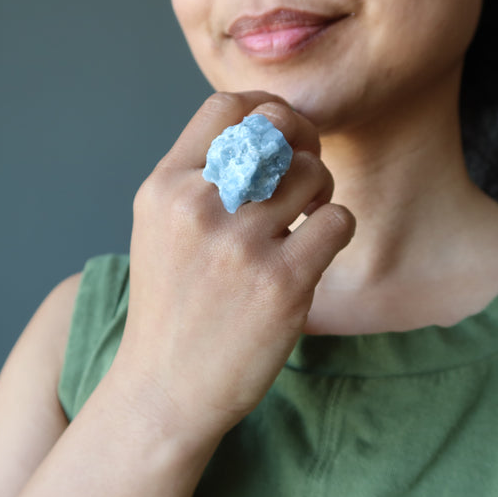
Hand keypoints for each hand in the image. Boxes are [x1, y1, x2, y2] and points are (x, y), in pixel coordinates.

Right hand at [108, 91, 355, 441]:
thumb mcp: (160, 228)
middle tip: (303, 173)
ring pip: (313, 173)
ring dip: (321, 191)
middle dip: (303, 142)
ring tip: (306, 219)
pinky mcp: (281, 284)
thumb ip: (198, 176)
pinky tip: (314, 250)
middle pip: (277, 131)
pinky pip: (337, 221)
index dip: (266, 109)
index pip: (226, 108)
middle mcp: (197, 208)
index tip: (281, 136)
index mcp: (164, 188)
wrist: (166, 388)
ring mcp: (239, 246)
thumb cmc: (171, 306)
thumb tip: (264, 126)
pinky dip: (335, 228)